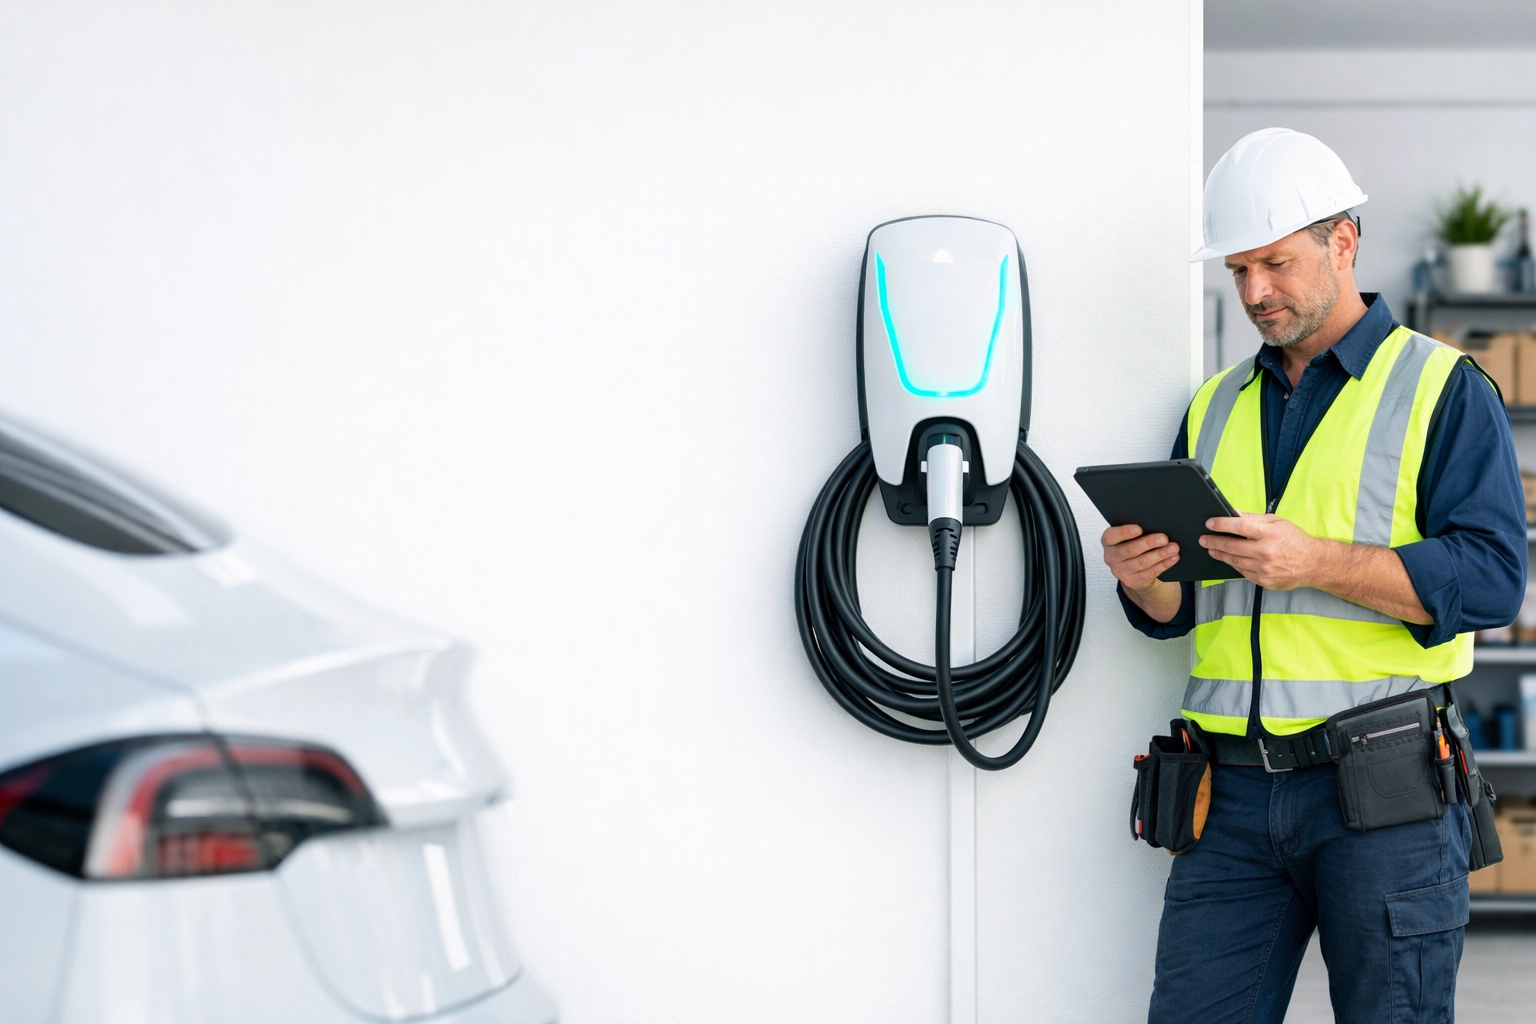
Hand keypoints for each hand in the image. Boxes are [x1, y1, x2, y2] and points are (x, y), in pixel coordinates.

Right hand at [1102, 524, 1178, 590]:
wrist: (1133, 570)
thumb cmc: (1132, 546)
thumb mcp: (1129, 538)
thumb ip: (1136, 532)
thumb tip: (1155, 525)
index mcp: (1108, 542)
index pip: (1111, 536)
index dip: (1124, 532)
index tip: (1139, 528)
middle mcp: (1111, 557)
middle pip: (1130, 549)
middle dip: (1148, 543)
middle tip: (1163, 538)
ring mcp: (1120, 571)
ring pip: (1142, 562)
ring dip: (1160, 554)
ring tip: (1173, 548)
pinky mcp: (1132, 581)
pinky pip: (1150, 572)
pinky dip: (1164, 564)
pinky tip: (1173, 557)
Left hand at [1199, 515, 1319, 589]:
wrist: (1313, 563)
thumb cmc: (1295, 540)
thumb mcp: (1277, 522)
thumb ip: (1254, 518)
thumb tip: (1234, 514)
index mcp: (1268, 534)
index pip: (1239, 527)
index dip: (1221, 524)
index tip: (1209, 523)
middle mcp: (1265, 551)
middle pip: (1231, 546)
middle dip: (1214, 541)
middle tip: (1203, 538)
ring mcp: (1263, 568)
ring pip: (1233, 561)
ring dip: (1219, 554)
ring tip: (1211, 548)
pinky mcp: (1263, 580)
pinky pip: (1241, 571)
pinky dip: (1232, 564)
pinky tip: (1226, 558)